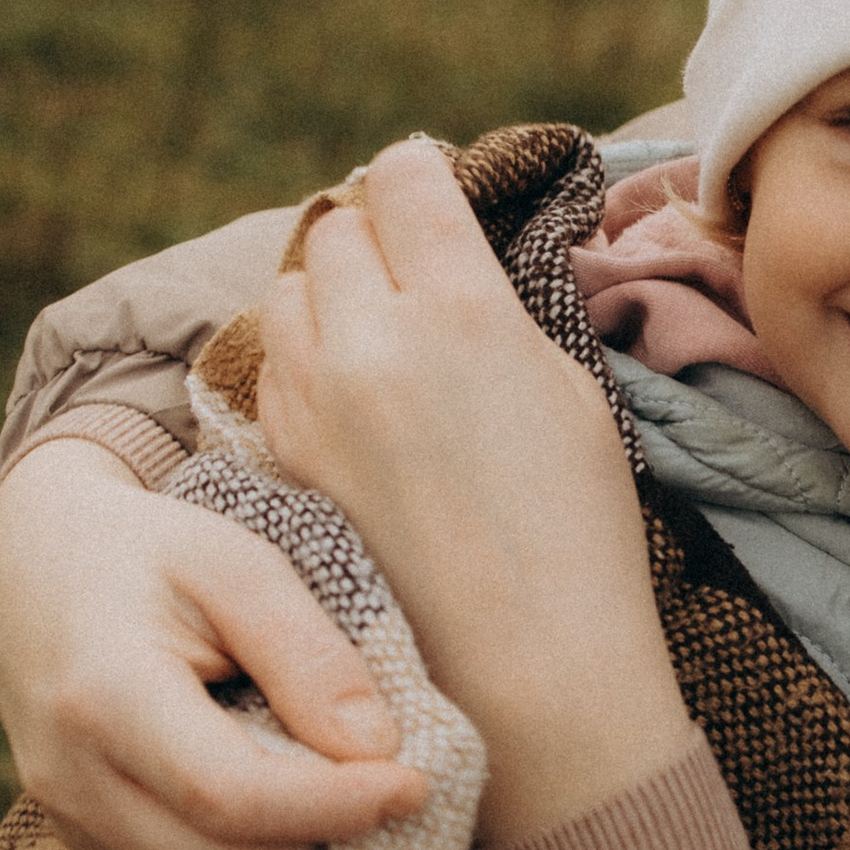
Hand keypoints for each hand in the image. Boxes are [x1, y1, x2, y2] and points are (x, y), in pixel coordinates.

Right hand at [0, 437, 428, 849]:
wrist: (32, 564)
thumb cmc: (147, 552)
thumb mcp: (237, 565)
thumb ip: (308, 655)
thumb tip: (378, 750)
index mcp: (103, 695)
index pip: (233, 798)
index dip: (336, 807)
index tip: (414, 783)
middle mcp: (73, 778)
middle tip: (395, 794)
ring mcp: (72, 820)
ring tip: (353, 805)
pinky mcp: (89, 842)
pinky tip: (300, 819)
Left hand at [259, 140, 693, 840]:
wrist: (523, 675)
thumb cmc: (576, 536)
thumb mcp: (568, 391)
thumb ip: (497, 309)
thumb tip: (460, 263)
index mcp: (458, 312)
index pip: (406, 178)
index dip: (421, 174)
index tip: (433, 191)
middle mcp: (369, 344)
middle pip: (338, 228)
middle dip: (375, 237)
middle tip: (412, 271)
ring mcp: (312, 405)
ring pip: (290, 295)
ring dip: (329, 298)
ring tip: (378, 340)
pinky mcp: (280, 460)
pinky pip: (274, 371)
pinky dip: (305, 366)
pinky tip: (353, 406)